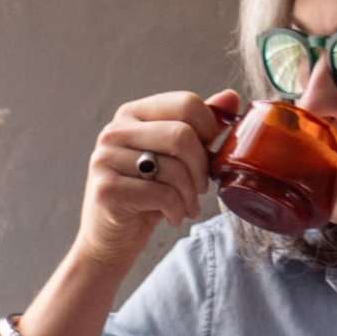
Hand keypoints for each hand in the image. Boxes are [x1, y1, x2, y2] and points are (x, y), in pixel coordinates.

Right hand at [76, 89, 236, 264]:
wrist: (111, 237)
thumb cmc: (147, 194)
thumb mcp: (173, 157)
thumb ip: (199, 126)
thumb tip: (231, 97)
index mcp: (132, 113)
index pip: (185, 103)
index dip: (210, 129)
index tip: (212, 153)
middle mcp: (114, 130)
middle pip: (181, 135)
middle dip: (202, 167)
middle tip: (202, 187)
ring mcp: (106, 158)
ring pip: (174, 167)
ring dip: (191, 194)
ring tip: (188, 206)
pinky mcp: (107, 189)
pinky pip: (162, 194)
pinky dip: (177, 209)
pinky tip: (173, 215)